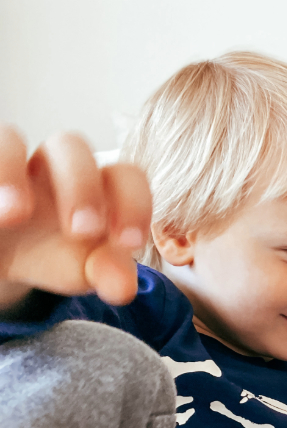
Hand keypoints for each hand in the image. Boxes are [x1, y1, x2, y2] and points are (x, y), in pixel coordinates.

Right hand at [0, 125, 150, 314]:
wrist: (5, 254)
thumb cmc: (55, 252)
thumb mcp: (83, 268)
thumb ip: (108, 272)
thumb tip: (124, 288)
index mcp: (96, 183)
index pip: (125, 174)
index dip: (134, 202)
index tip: (130, 244)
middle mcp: (54, 164)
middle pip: (71, 146)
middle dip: (80, 186)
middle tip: (82, 231)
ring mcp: (10, 163)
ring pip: (10, 139)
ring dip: (10, 171)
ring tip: (13, 215)